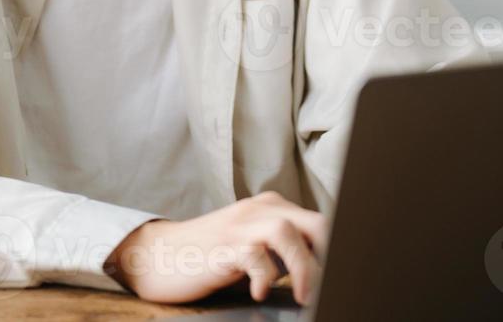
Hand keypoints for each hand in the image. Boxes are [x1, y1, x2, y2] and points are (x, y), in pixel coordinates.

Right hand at [104, 190, 327, 304]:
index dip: (337, 249)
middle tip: (329, 287)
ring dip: (302, 266)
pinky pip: (252, 255)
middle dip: (328, 256)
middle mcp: (259, 210)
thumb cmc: (209, 256)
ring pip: (286, 232)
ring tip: (303, 295)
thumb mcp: (252, 246)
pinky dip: (263, 275)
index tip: (345, 275)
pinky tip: (261, 292)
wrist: (157, 256)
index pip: (319, 223)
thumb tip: (320, 270)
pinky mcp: (222, 246)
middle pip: (313, 222)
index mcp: (271, 208)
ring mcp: (240, 226)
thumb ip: (282, 250)